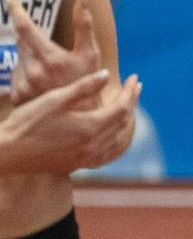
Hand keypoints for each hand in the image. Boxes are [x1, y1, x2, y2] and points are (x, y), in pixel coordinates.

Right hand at [1, 69, 138, 174]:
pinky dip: (110, 136)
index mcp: (90, 128)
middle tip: (133, 86)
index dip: (130, 92)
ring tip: (124, 102)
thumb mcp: (54, 99)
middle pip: (122, 122)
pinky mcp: (75, 164)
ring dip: (122, 118)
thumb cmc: (26, 123)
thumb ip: (83, 87)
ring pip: (114, 136)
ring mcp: (84, 158)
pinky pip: (103, 150)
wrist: (5, 153)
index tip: (134, 77)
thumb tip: (107, 74)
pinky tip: (107, 130)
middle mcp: (91, 146)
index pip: (122, 108)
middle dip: (130, 102)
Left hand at [8, 0, 100, 106]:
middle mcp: (31, 70)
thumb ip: (84, 24)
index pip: (26, 28)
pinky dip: (27, 73)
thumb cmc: (89, 81)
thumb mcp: (90, 52)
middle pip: (23, 42)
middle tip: (49, 49)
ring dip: (31, 57)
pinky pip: (17, 76)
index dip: (16, 11)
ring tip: (50, 71)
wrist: (80, 116)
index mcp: (49, 57)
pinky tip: (42, 82)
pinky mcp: (17, 96)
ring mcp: (22, 84)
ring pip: (20, 59)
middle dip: (32, 39)